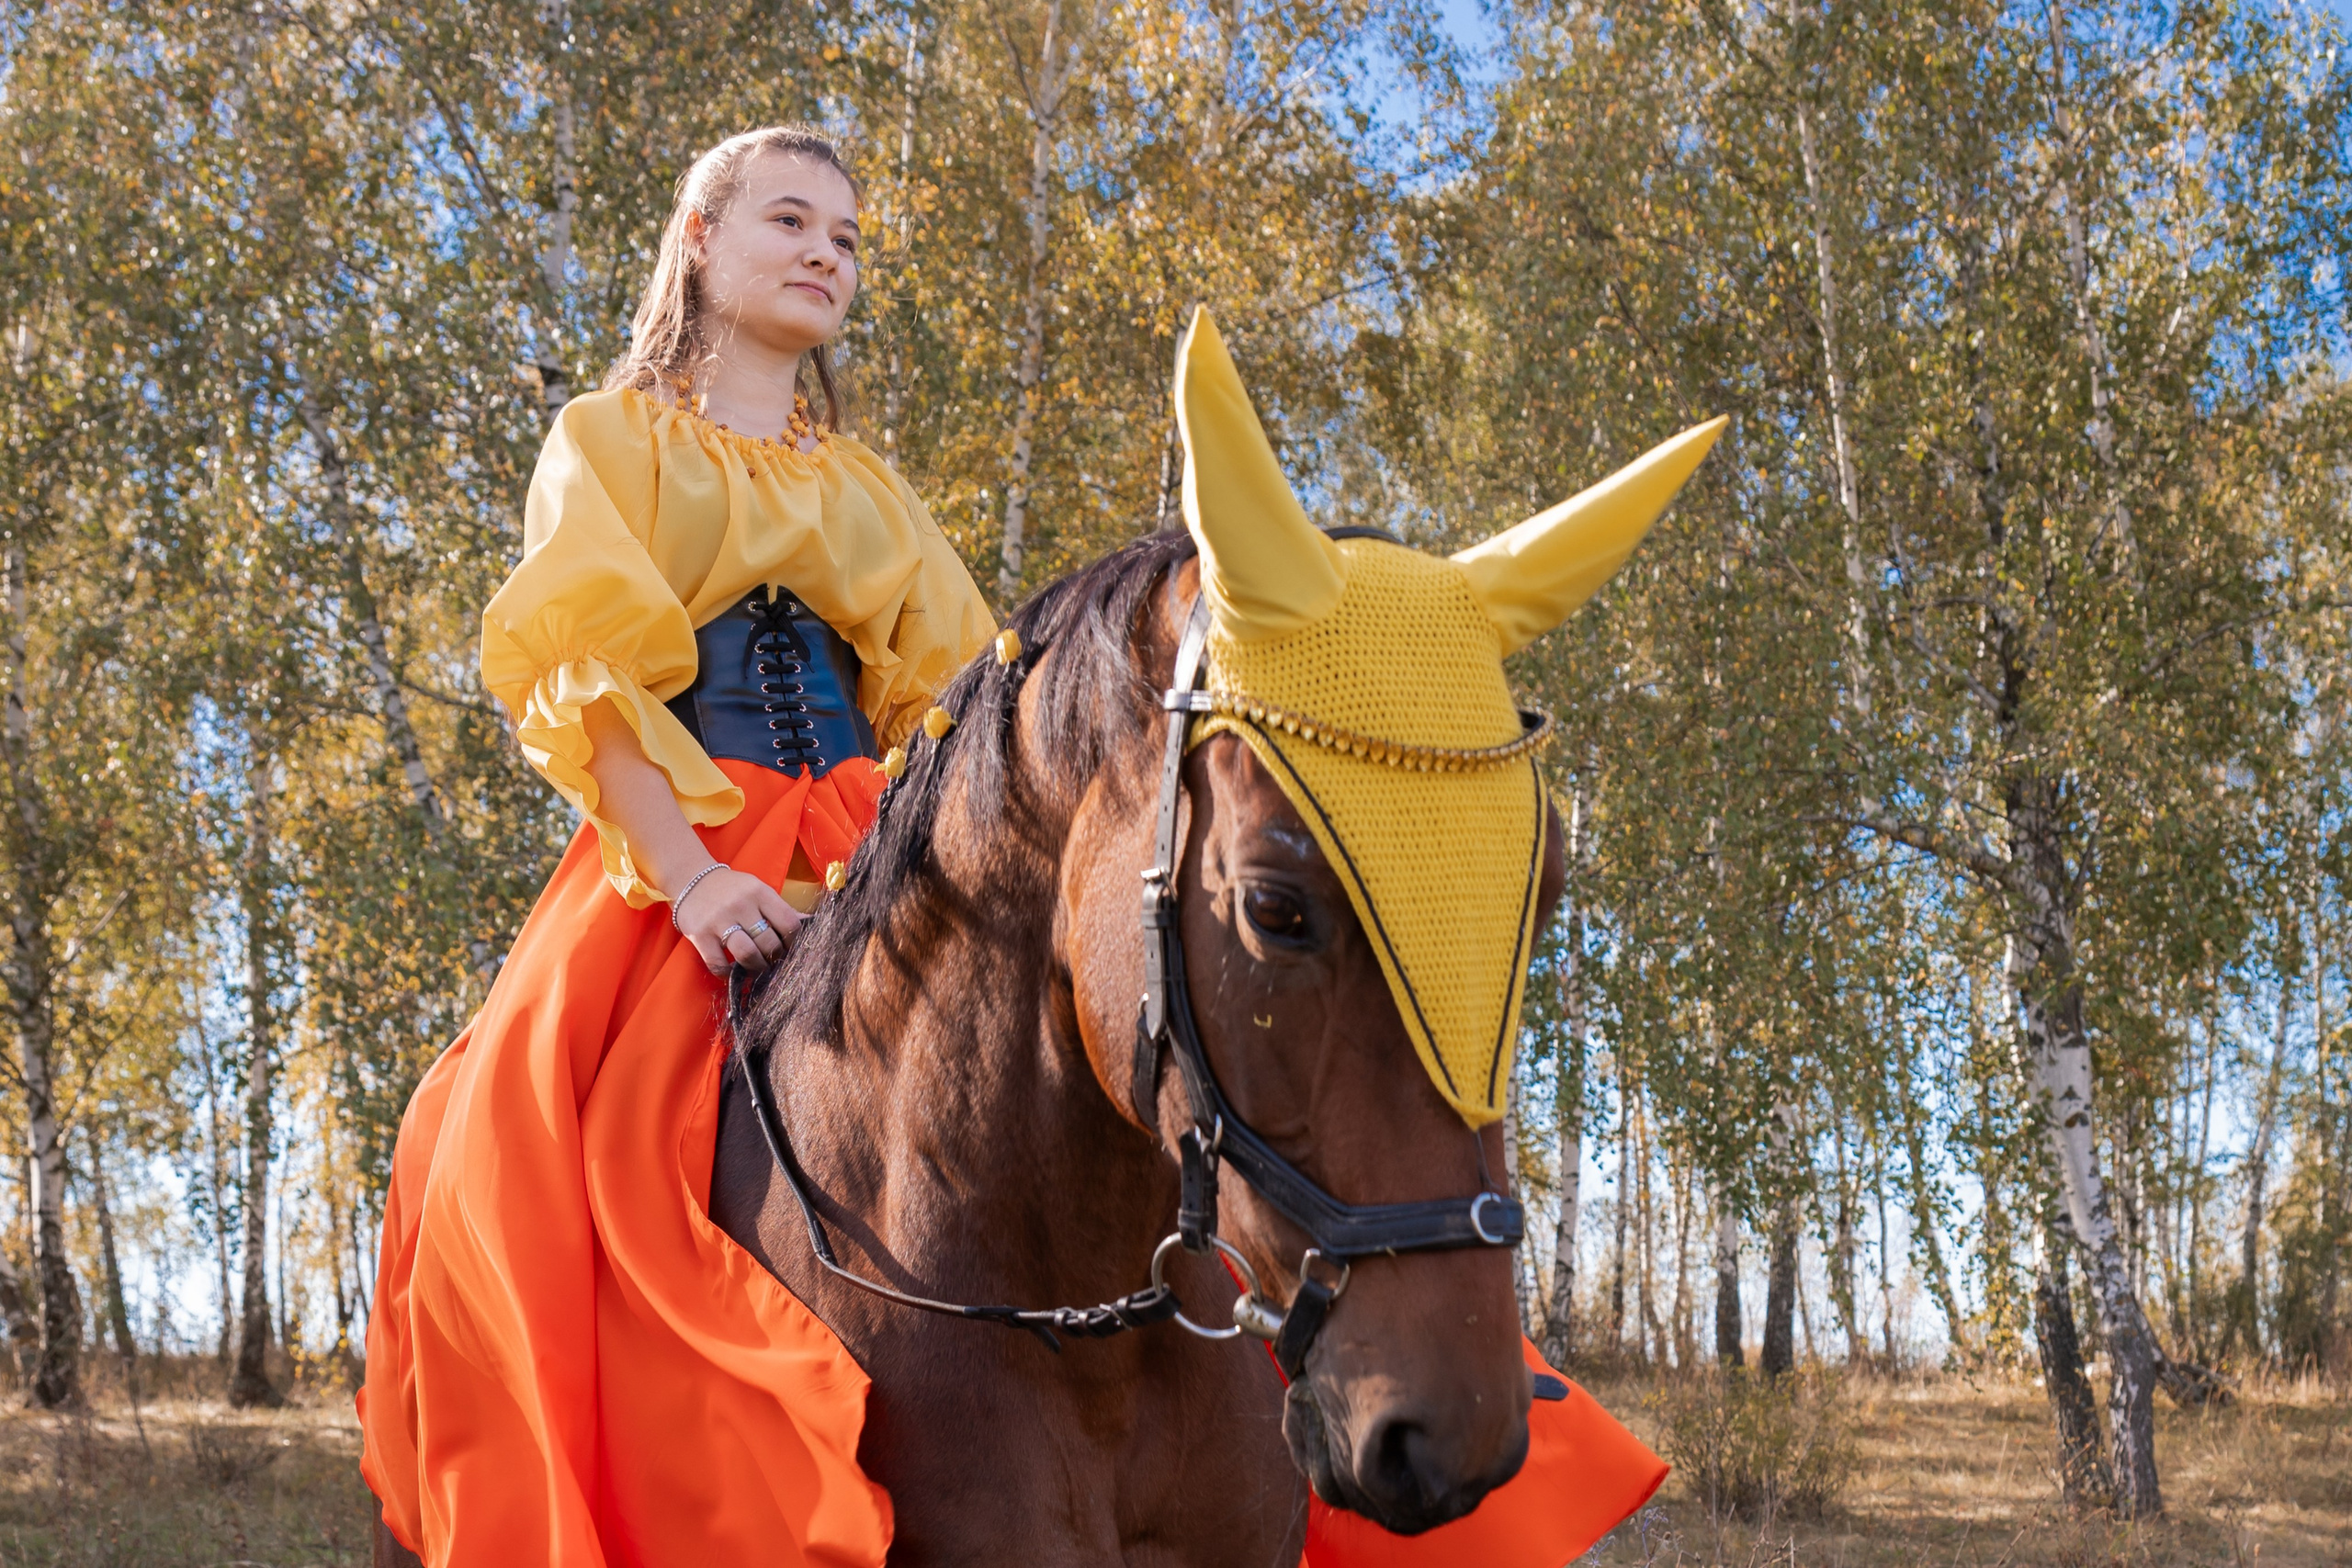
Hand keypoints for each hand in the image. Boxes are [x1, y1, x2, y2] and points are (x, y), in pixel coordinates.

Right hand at [671, 865, 804, 974]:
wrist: (692, 878)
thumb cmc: (733, 889)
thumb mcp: (759, 891)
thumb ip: (781, 910)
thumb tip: (812, 923)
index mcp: (760, 892)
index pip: (789, 923)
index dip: (794, 942)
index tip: (790, 949)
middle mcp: (741, 905)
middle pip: (769, 943)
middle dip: (775, 958)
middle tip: (772, 961)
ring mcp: (719, 920)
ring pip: (747, 954)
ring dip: (756, 967)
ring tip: (756, 968)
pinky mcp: (700, 934)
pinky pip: (718, 963)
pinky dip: (727, 972)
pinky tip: (731, 969)